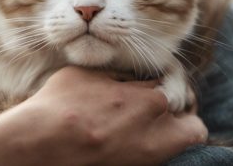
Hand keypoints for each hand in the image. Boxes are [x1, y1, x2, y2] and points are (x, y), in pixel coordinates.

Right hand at [0, 66, 206, 165]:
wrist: (41, 143)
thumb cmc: (58, 104)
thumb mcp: (87, 76)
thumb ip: (115, 75)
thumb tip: (126, 76)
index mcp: (146, 101)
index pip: (175, 85)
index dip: (166, 80)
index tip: (157, 80)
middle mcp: (155, 131)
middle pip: (192, 122)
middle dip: (181, 112)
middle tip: (161, 107)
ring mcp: (147, 157)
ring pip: (186, 143)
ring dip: (177, 133)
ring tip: (155, 127)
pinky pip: (163, 158)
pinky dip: (158, 149)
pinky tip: (135, 139)